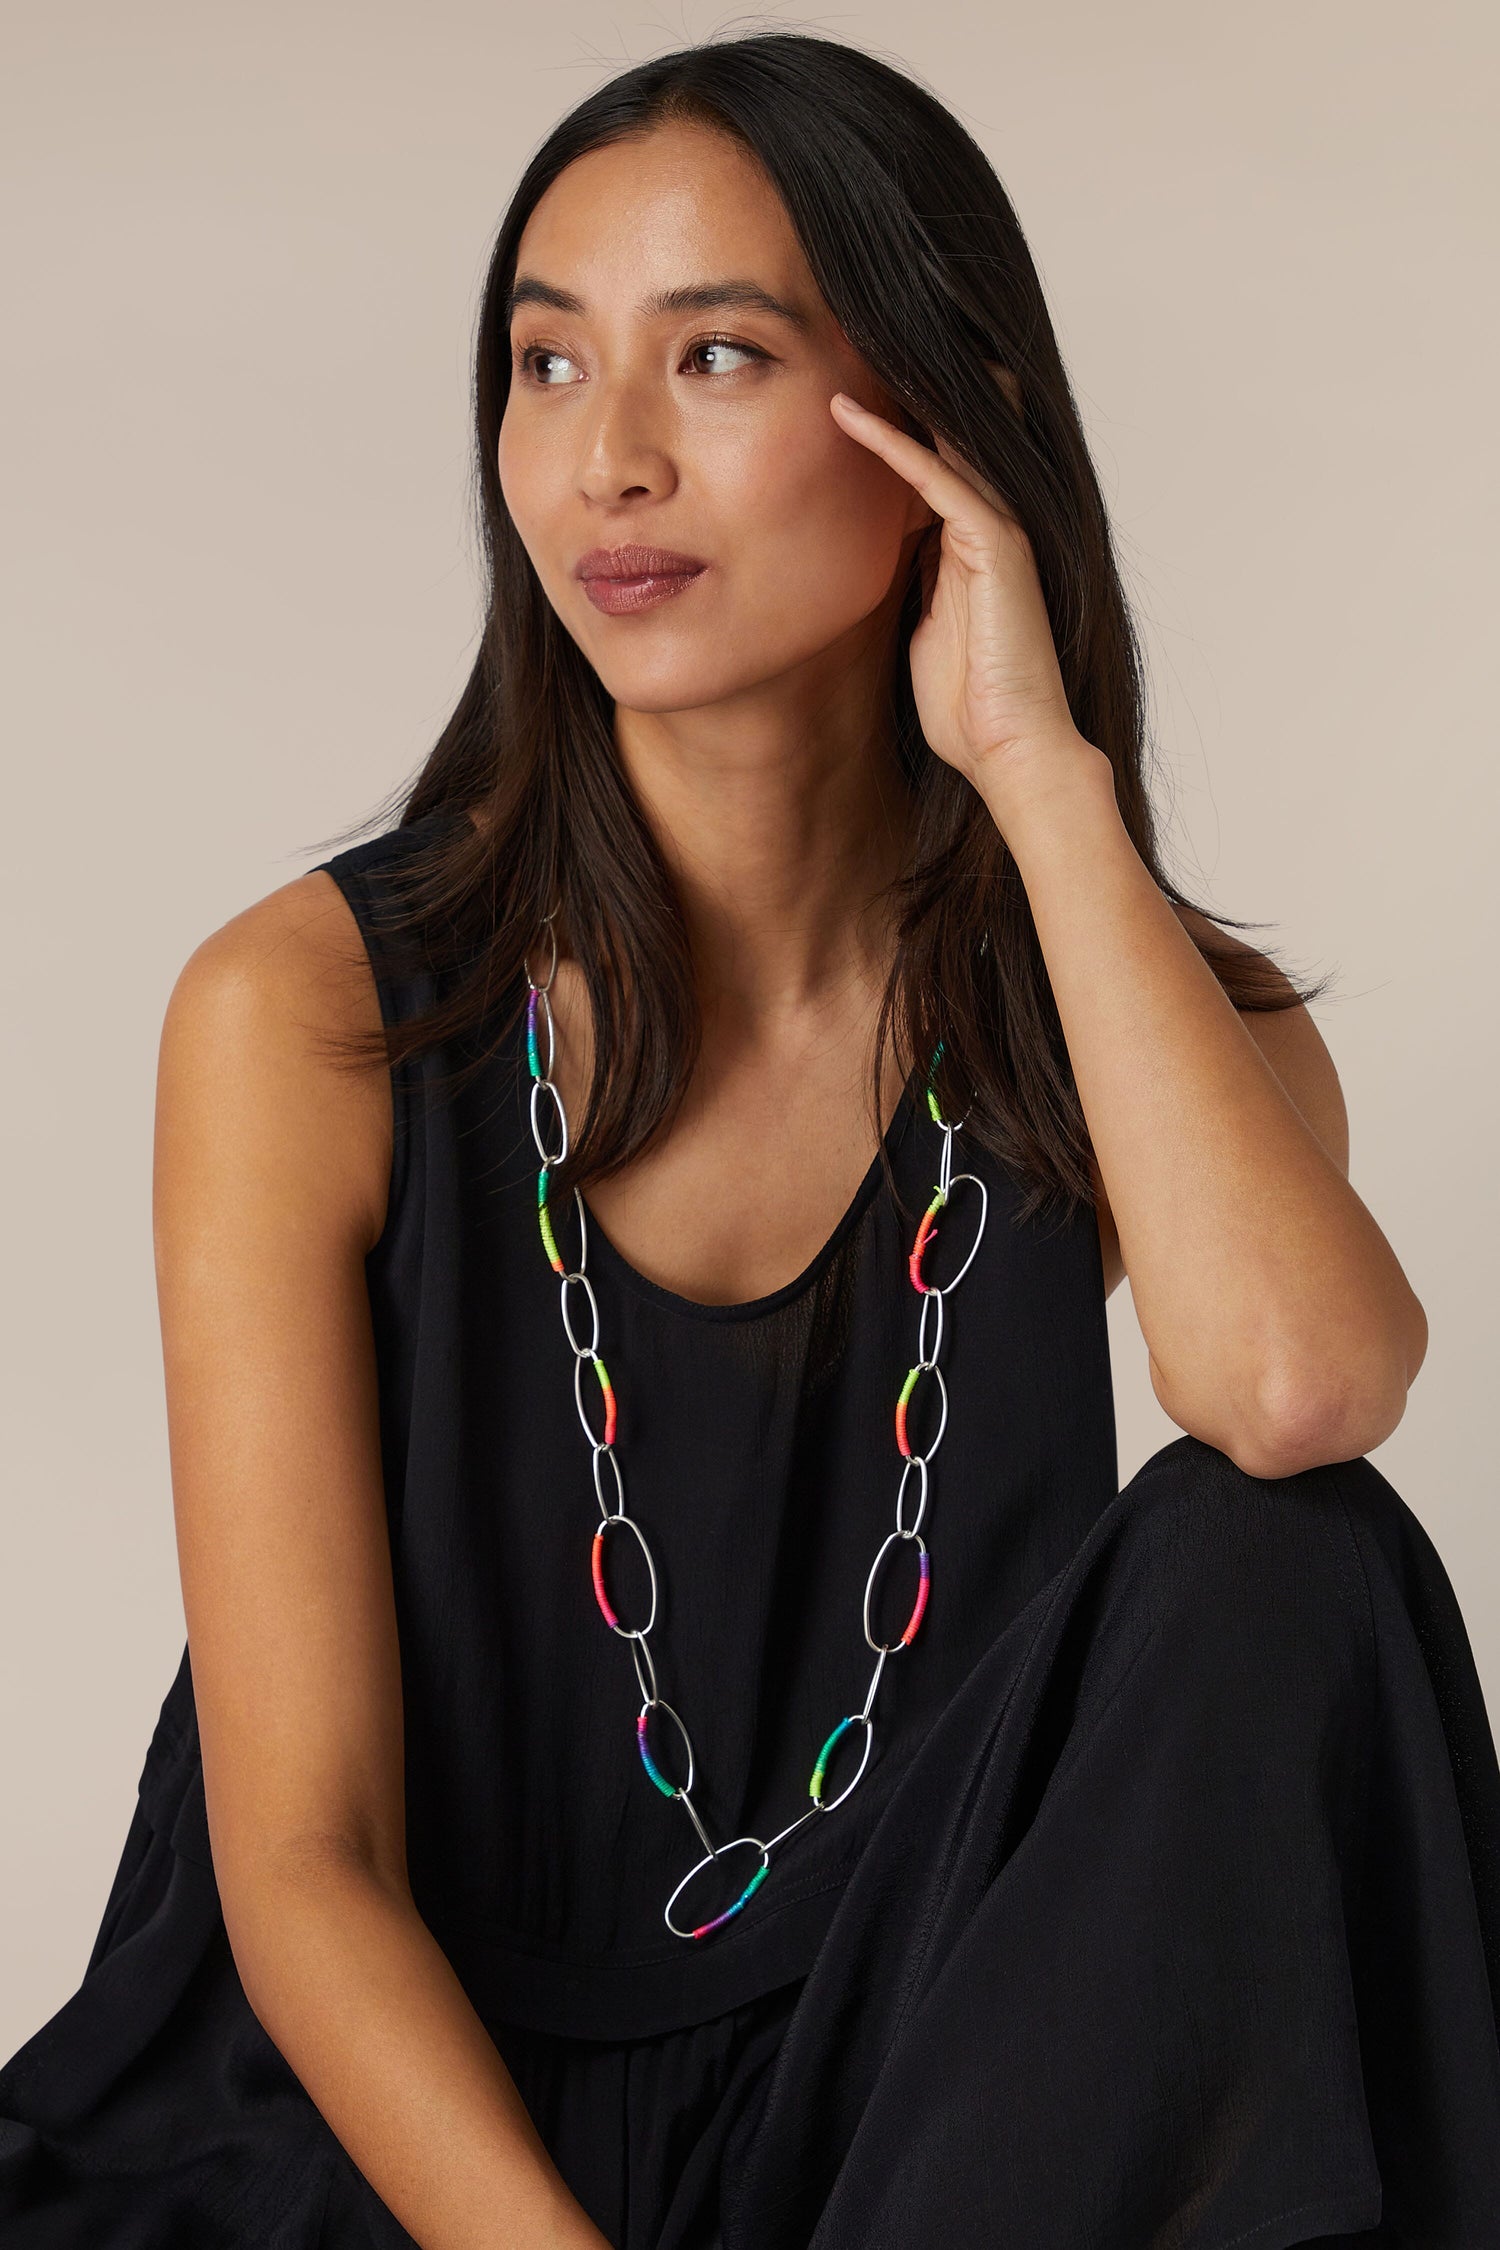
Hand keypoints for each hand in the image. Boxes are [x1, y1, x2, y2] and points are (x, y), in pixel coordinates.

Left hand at [829, 389, 1101, 820]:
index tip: (838, 387)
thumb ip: (910, 588)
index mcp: (970, 547)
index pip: (930, 465)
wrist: (1009, 751)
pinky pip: (938, 478)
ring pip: (946, 442)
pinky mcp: (997, 545)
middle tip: (849, 335)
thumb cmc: (967, 709)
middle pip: (946, 437)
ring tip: (846, 349)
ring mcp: (998, 532)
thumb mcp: (921, 632)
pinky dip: (895, 445)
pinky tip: (851, 415)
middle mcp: (990, 528)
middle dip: (901, 389)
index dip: (889, 424)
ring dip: (895, 399)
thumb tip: (877, 565)